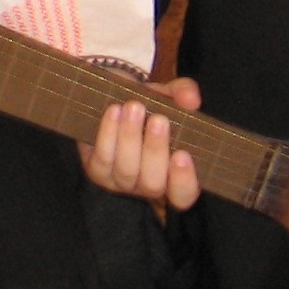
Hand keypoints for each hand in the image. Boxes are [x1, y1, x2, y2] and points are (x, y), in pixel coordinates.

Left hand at [80, 75, 201, 210]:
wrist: (112, 99)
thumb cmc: (149, 106)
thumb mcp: (168, 96)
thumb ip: (183, 94)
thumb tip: (191, 99)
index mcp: (175, 176)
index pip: (184, 194)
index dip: (184, 180)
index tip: (183, 154)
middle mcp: (148, 185)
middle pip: (153, 184)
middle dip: (155, 151)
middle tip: (159, 119)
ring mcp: (121, 181)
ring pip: (126, 170)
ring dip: (130, 137)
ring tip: (134, 108)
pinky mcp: (97, 170)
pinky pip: (102, 158)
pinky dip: (108, 133)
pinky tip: (114, 111)